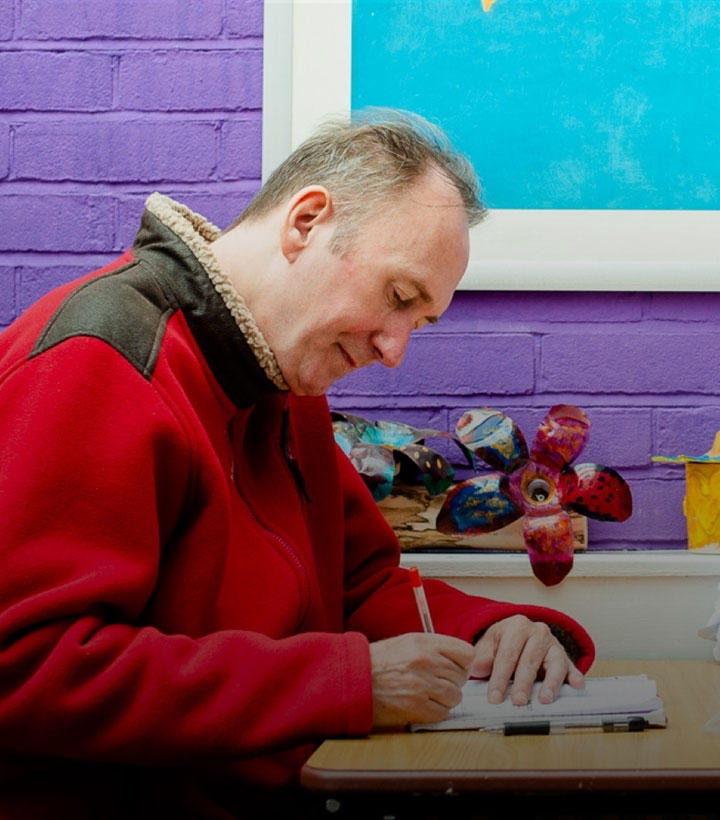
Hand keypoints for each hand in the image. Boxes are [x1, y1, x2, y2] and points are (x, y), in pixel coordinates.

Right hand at [369, 633, 474, 727]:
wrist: (355, 679)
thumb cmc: (379, 662)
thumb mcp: (407, 643)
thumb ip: (434, 648)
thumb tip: (458, 661)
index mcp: (424, 642)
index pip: (466, 653)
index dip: (463, 663)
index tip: (455, 668)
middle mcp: (426, 661)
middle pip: (461, 677)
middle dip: (452, 683)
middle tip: (437, 684)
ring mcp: (422, 684)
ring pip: (455, 697)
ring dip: (445, 699)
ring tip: (429, 695)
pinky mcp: (416, 707)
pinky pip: (442, 713)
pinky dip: (436, 712)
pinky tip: (422, 706)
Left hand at [470, 614, 584, 705]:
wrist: (521, 632)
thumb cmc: (504, 641)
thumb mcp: (489, 643)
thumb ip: (482, 656)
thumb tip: (476, 669)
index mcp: (516, 626)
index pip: (507, 655)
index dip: (500, 677)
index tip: (494, 696)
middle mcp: (538, 632)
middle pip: (529, 660)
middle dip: (522, 683)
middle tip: (518, 701)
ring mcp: (554, 644)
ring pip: (554, 663)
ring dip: (550, 683)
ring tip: (544, 699)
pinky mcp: (565, 656)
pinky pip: (571, 666)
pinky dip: (575, 675)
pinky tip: (577, 685)